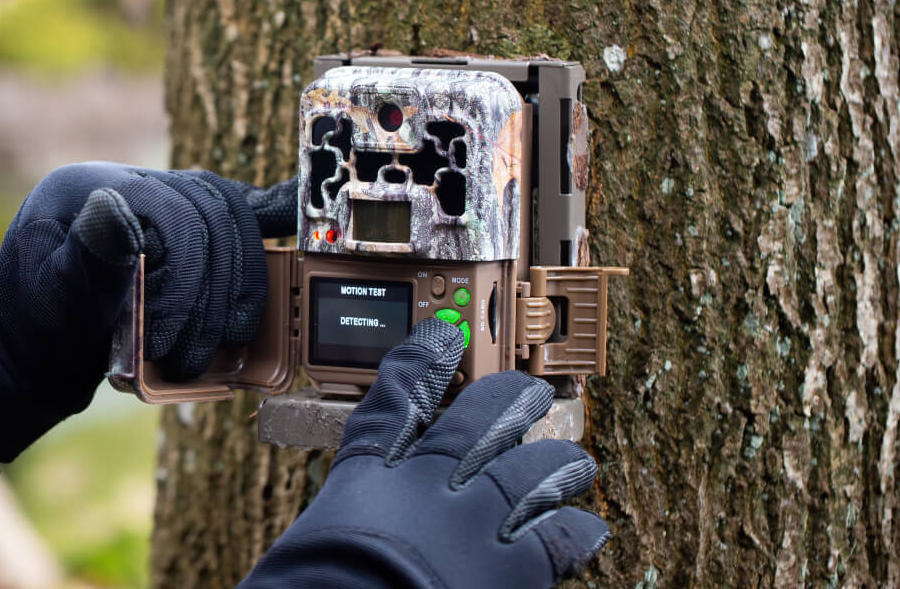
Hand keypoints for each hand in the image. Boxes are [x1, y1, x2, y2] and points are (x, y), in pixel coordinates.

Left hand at [0, 163, 296, 462]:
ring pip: (231, 217)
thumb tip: (116, 205)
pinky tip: (293, 216)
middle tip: (190, 357)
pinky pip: (234, 209)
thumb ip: (85, 254)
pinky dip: (268, 214)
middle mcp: (131, 181)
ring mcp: (159, 198)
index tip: (167, 342)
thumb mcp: (50, 296)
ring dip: (238, 284)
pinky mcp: (180, 225)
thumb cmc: (39, 326)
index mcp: (91, 185)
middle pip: (211, 213)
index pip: (171, 213)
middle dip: (212, 294)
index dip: (185, 282)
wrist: (36, 345)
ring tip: (221, 345)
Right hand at [241, 319, 608, 587]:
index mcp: (366, 474)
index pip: (393, 398)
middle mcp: (427, 482)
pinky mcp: (515, 565)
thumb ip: (343, 523)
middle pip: (478, 420)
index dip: (420, 359)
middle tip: (529, 391)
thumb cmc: (313, 583)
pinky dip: (577, 530)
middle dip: (509, 400)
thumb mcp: (312, 539)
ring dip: (558, 462)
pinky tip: (588, 528)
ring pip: (532, 469)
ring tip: (576, 461)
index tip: (440, 336)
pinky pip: (561, 536)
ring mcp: (477, 518)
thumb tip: (351, 537)